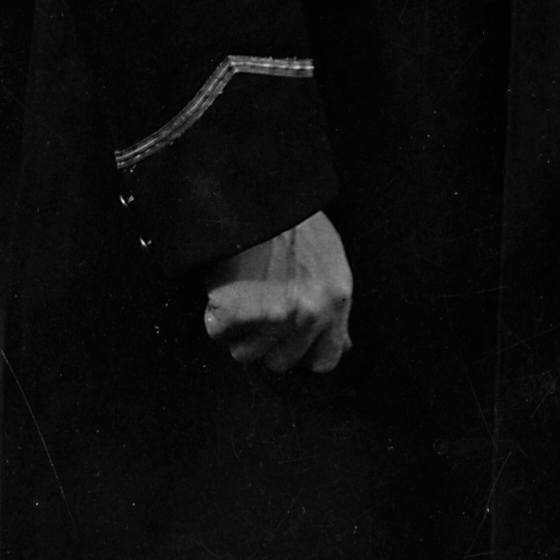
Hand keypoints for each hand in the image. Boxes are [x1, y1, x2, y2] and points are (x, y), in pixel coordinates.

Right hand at [202, 210, 350, 373]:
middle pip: (281, 362)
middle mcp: (309, 315)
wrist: (256, 197)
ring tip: (242, 292)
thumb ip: (333, 307)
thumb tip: (343, 344)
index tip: (291, 341)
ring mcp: (272, 317)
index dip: (304, 353)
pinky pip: (218, 334)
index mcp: (336, 301)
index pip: (326, 359)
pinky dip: (215, 315)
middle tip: (259, 307)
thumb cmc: (292, 221)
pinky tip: (225, 288)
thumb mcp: (330, 261)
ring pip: (246, 353)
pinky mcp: (235, 314)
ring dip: (239, 329)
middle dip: (267, 341)